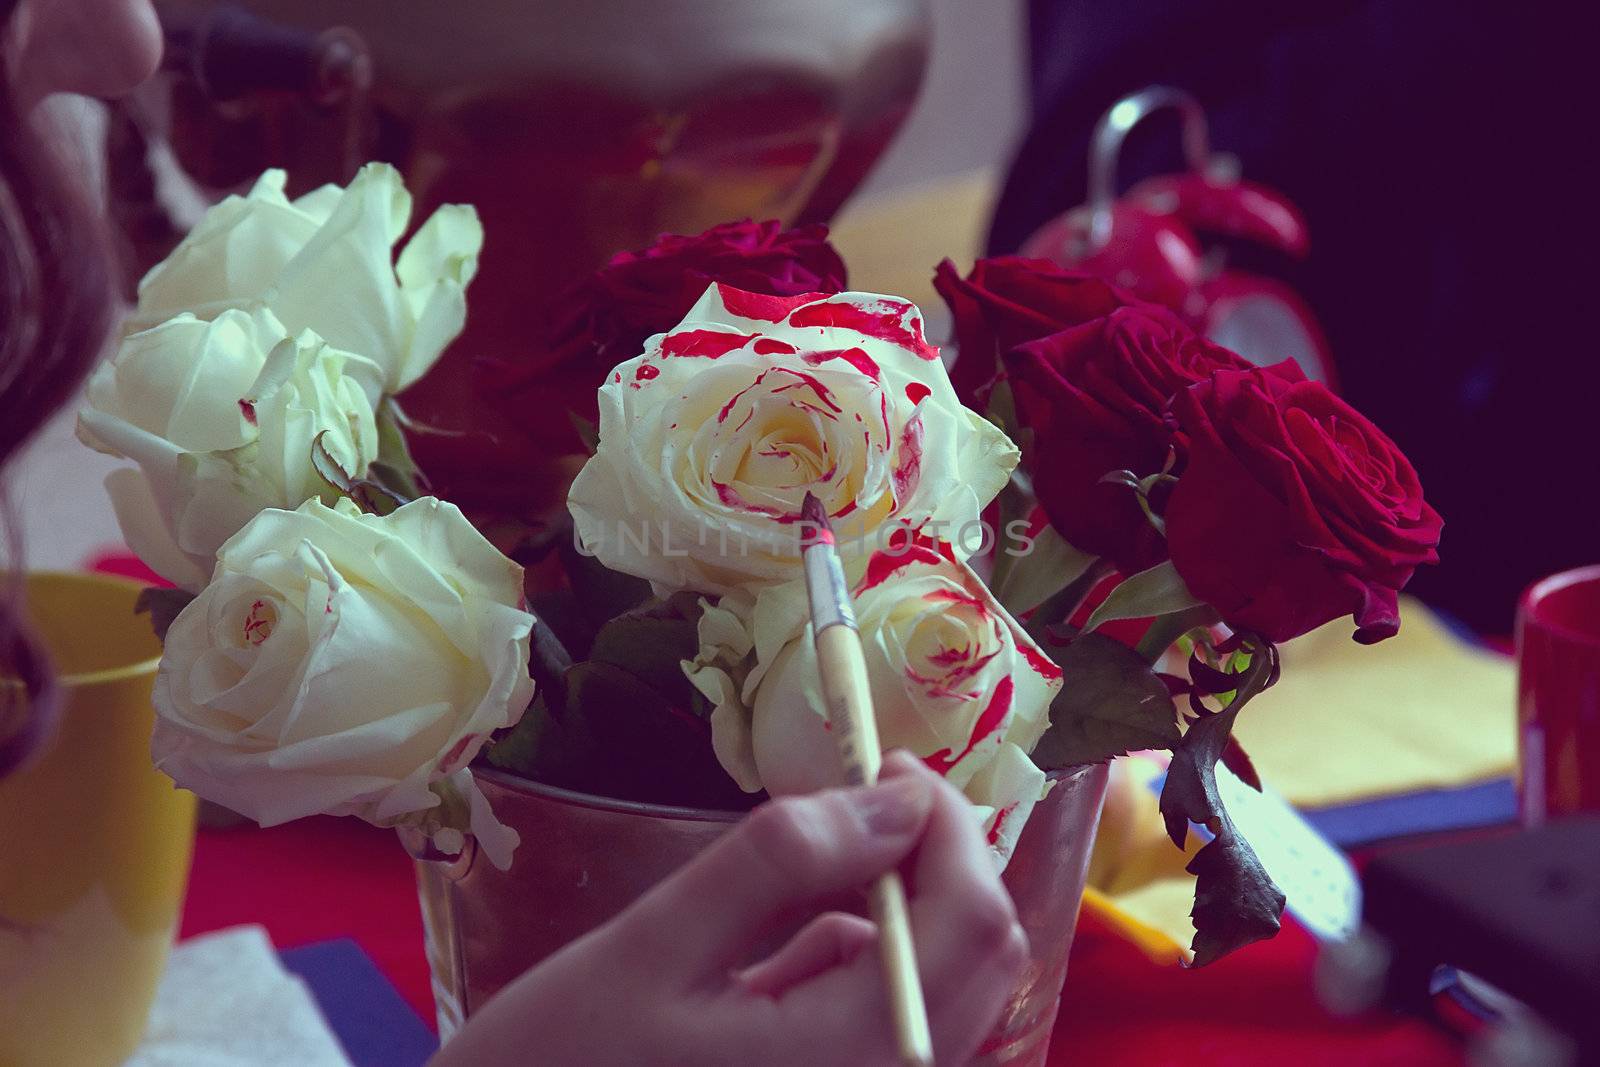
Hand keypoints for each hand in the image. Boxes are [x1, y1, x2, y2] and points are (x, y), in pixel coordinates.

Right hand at [431, 751, 1027, 1065]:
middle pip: (981, 953)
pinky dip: (856, 965)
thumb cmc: (558, 1064)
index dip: (946, 820)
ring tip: (785, 889)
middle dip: (930, 857)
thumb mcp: (656, 946)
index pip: (972, 919)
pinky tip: (770, 965)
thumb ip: (780, 865)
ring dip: (893, 908)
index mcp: (855, 1058)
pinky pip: (890, 1020)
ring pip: (943, 981)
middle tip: (848, 800)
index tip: (877, 762)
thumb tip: (895, 796)